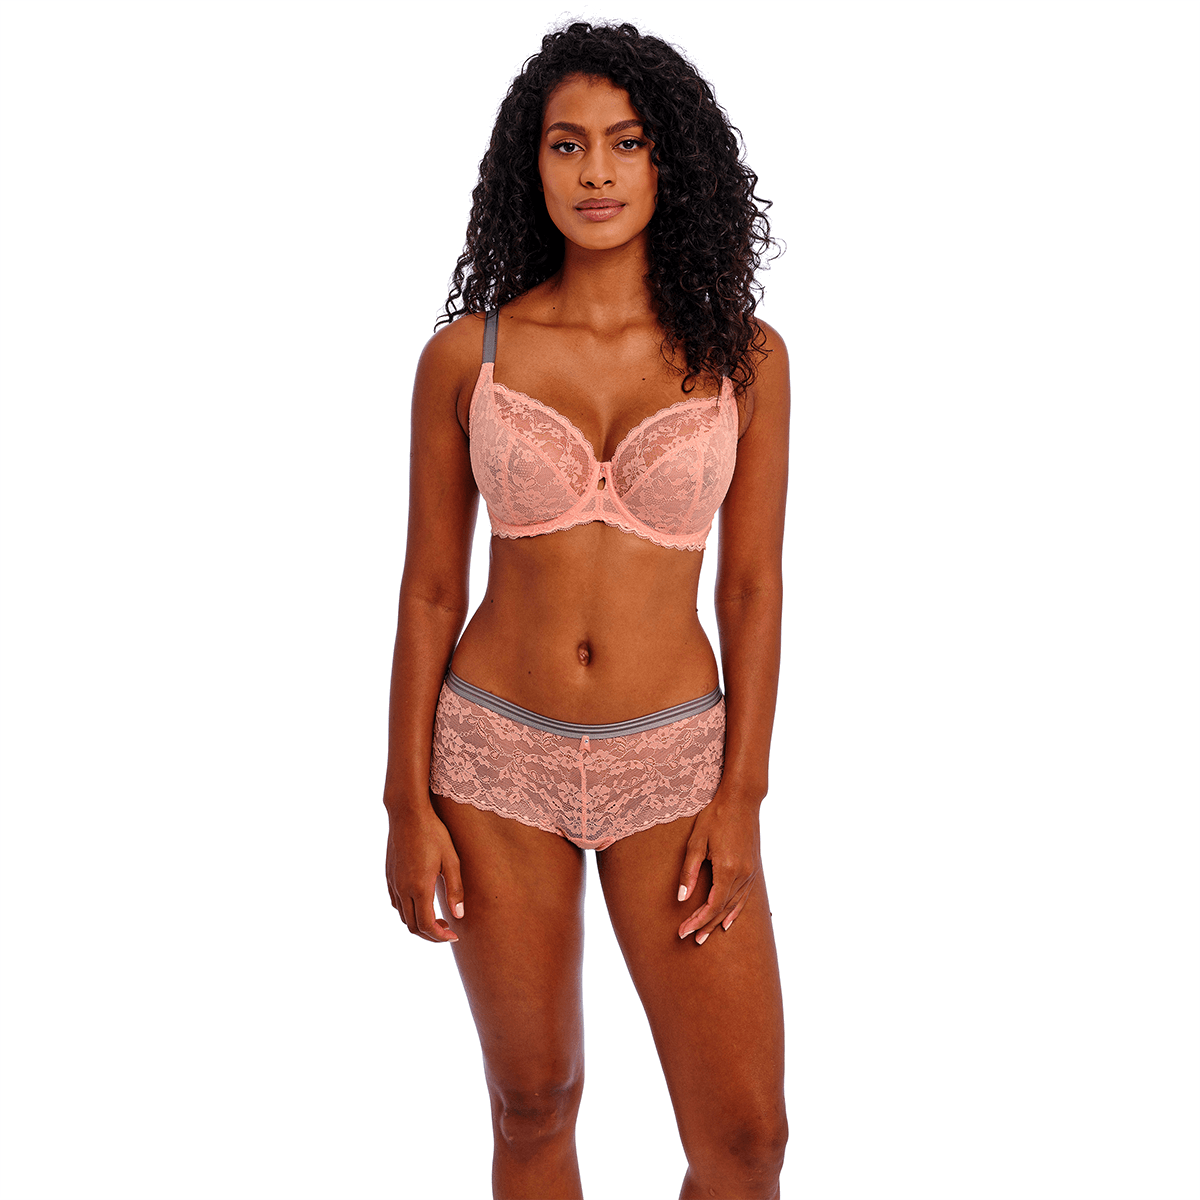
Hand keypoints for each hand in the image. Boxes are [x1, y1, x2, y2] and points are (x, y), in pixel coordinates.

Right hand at [386, 803, 463, 943]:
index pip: (427, 926)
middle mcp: (402, 889)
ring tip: (438, 918)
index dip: (441, 937)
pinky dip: (408, 912)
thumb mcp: (451, 860)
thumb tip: (459, 916)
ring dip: (419, 924)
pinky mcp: (389, 876)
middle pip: (413, 927)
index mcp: (419, 887)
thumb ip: (455, 889)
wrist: (407, 813)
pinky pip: (396, 903)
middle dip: (431, 935)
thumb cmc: (434, 833)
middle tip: (448, 931)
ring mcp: (393, 883)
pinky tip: (421, 903)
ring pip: (403, 917)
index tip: (454, 936)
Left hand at [676, 793, 761, 944]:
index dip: (697, 922)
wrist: (741, 799)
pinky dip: (736, 911)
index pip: (712, 906)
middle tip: (691, 939)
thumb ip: (689, 872)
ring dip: (720, 921)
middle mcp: (742, 875)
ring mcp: (750, 872)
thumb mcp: (696, 842)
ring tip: (705, 935)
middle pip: (723, 909)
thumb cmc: (715, 816)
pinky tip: (729, 920)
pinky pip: (745, 897)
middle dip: (706, 926)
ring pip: (735, 906)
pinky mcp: (753, 868)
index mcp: (727, 869)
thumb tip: (682, 898)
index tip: (683, 932)